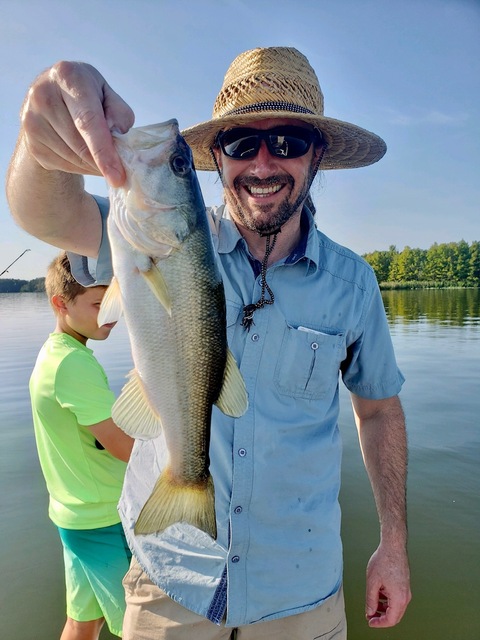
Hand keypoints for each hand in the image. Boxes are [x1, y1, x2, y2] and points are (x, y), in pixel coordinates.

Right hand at [20, 61, 134, 185]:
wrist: (52, 96)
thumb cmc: (87, 95)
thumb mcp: (108, 94)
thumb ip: (119, 113)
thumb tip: (116, 136)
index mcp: (67, 76)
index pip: (87, 121)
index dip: (103, 151)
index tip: (117, 177)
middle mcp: (43, 95)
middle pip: (81, 145)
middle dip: (103, 162)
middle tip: (119, 168)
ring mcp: (32, 120)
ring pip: (73, 159)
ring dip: (93, 166)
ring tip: (100, 156)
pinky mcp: (31, 142)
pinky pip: (64, 166)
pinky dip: (81, 167)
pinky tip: (84, 155)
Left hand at [365, 542, 411, 627]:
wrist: (393, 546)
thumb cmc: (384, 560)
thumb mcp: (372, 581)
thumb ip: (371, 600)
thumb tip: (370, 612)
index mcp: (399, 598)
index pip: (391, 620)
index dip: (379, 624)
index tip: (370, 621)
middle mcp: (405, 596)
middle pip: (395, 616)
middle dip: (381, 618)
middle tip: (370, 616)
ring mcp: (406, 591)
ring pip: (396, 608)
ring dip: (384, 610)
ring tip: (372, 606)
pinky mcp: (404, 586)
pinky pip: (397, 600)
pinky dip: (387, 602)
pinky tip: (378, 596)